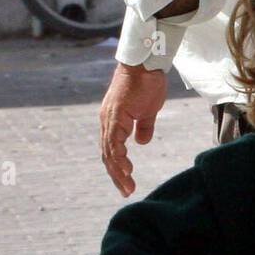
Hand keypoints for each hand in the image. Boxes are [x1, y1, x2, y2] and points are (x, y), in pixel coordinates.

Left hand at [100, 63, 167, 197]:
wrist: (146, 63)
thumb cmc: (147, 82)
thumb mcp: (148, 111)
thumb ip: (143, 127)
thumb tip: (142, 142)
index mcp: (113, 121)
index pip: (112, 150)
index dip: (118, 168)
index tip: (128, 183)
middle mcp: (107, 121)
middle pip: (108, 155)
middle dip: (117, 176)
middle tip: (127, 192)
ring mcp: (109, 118)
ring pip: (109, 151)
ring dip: (118, 172)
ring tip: (128, 187)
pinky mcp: (115, 114)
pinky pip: (114, 141)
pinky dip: (119, 158)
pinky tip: (126, 170)